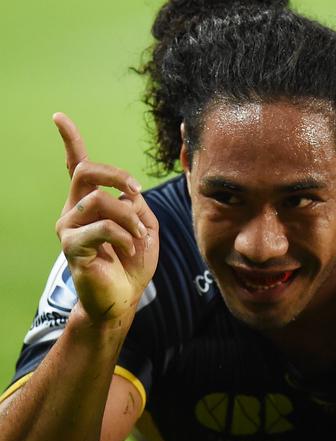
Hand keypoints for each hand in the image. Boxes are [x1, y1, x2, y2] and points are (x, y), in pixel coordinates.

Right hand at [53, 112, 158, 327]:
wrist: (124, 296)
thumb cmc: (134, 261)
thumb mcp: (146, 226)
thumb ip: (138, 204)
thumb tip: (128, 191)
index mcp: (90, 202)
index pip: (76, 166)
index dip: (70, 141)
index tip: (59, 117)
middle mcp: (74, 210)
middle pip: (85, 171)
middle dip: (117, 175)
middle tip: (137, 191)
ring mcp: (69, 228)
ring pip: (100, 200)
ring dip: (130, 217)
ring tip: (139, 237)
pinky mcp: (72, 247)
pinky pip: (103, 228)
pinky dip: (125, 236)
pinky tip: (130, 250)